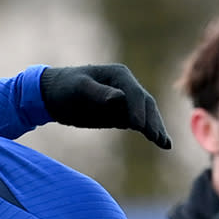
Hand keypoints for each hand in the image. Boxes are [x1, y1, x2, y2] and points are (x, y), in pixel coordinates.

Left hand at [39, 64, 171, 148]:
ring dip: (156, 128)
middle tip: (156, 138)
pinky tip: (160, 143)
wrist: (53, 96)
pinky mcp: (122, 114)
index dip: (138, 109)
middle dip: (152, 121)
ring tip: (165, 144)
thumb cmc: (65, 87)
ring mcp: (126, 101)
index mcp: (119, 75)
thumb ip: (98, 93)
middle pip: (146, 104)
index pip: (134, 93)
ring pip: (146, 115)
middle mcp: (127, 86)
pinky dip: (149, 132)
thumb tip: (119, 98)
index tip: (138, 126)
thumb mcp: (79, 88)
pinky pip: (139, 123)